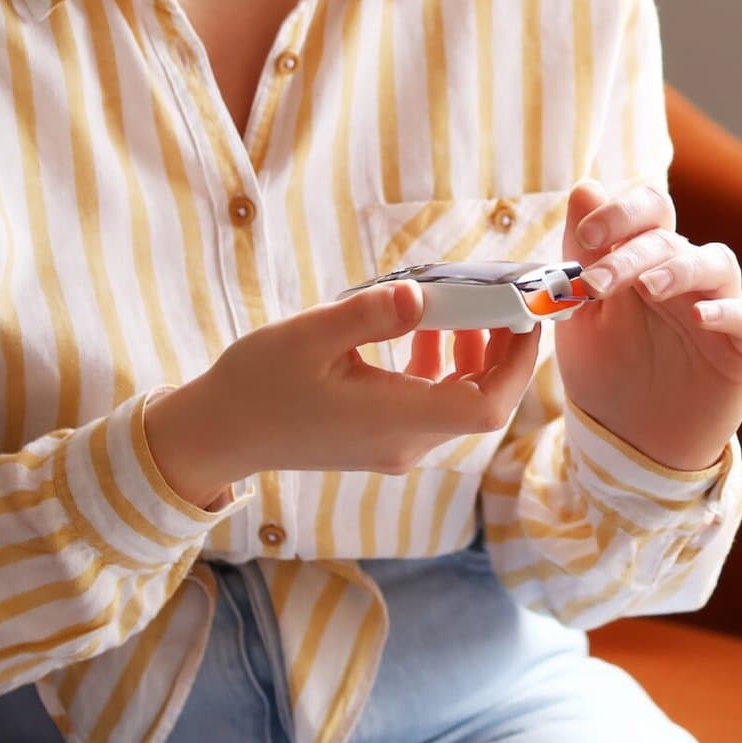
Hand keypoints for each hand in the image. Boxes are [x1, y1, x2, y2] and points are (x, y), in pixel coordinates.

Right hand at [144, 280, 540, 508]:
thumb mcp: (310, 336)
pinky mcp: (378, 441)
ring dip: (472, 357)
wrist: (217, 435)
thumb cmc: (255, 385)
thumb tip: (420, 296)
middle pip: (481, 405)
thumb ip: (370, 315)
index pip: (487, 406)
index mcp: (396, 422)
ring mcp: (392, 447)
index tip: (524, 317)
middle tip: (502, 301)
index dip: (517, 364)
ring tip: (463, 307)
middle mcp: (404, 443)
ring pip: (458, 405)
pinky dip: (439, 368)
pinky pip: (430, 406)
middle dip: (502, 352)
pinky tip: (421, 331)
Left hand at [554, 177, 741, 473]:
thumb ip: (583, 256)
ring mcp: (716, 306)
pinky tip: (699, 319)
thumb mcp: (581, 317)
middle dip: (632, 251)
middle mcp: (684, 274)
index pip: (646, 210)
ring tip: (649, 287)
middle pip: (672, 237)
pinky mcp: (741, 345)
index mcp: (644, 260)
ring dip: (681, 267)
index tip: (585, 234)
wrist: (632, 442)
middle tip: (598, 283)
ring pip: (717, 262)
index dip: (620, 211)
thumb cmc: (608, 372)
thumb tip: (586, 187)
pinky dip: (727, 311)